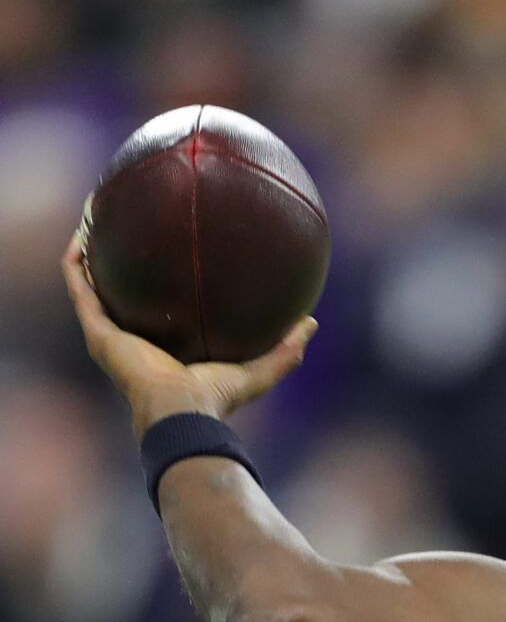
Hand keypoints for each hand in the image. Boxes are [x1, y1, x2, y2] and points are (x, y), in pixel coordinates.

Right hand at [61, 232, 315, 433]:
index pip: (155, 309)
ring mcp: (107, 333)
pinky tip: (85, 227)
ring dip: (88, 247)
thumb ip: (286, 348)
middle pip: (116, 290)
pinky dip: (77, 257)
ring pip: (88, 281)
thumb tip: (312, 321)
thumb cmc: (217, 398)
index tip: (165, 251)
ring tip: (94, 211)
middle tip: (125, 222)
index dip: (156, 282)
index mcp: (161, 346)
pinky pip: (78, 284)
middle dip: (116, 258)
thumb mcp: (259, 370)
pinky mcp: (96, 329)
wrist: (183, 410)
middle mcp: (129, 338)